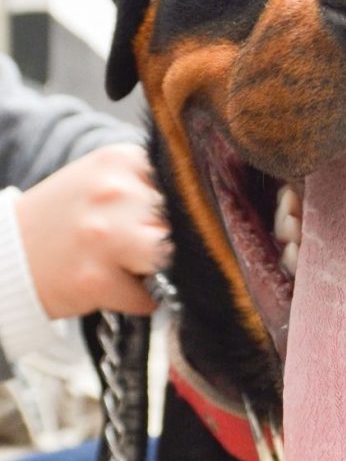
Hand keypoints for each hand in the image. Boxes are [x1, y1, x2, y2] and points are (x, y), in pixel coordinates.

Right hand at [15, 144, 170, 317]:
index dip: (185, 205)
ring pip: (170, 256)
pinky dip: (136, 299)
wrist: (7, 257)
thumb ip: (149, 182)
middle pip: (182, 221)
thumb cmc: (64, 220)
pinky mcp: (98, 280)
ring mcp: (106, 236)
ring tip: (131, 264)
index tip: (174, 218)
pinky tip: (111, 285)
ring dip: (158, 268)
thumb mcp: (102, 179)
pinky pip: (147, 297)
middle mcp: (114, 192)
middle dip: (170, 239)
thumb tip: (209, 202)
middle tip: (141, 244)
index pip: (185, 182)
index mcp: (119, 161)